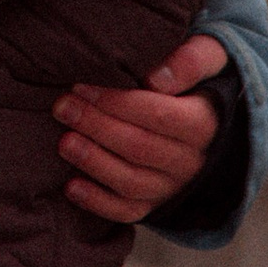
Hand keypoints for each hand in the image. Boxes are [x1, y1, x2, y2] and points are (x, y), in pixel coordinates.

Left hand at [54, 33, 227, 223]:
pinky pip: (128, 211)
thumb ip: (190, 60)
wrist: (204, 112)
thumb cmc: (192, 76)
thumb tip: (157, 79)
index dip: (117, 102)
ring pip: (132, 182)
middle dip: (96, 127)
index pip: (158, 115)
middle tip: (61, 107)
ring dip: (93, 163)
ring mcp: (173, 186)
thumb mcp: (205, 55)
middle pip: (140, 148)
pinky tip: (71, 186)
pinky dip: (98, 203)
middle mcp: (191, 161)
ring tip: (63, 141)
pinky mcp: (155, 203)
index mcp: (204, 123)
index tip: (79, 85)